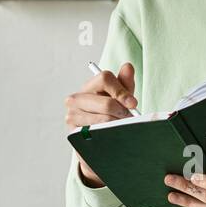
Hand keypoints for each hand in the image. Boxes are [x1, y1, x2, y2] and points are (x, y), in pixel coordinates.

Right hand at [65, 62, 136, 186]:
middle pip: (106, 103)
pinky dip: (111, 135)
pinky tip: (114, 135)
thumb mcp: (119, 98)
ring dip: (118, 125)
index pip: (105, 78)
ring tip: (123, 127)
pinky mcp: (74, 134)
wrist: (98, 140)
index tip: (133, 103)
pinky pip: (98, 134)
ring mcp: (72, 116)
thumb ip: (124, 83)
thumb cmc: (110, 114)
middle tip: (130, 119)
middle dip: (122, 112)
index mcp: (88, 87)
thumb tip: (128, 66)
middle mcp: (75, 99)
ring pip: (104, 120)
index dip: (122, 91)